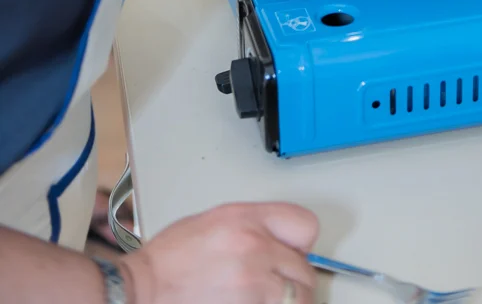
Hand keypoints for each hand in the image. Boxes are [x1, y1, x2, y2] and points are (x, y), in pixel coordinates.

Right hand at [123, 202, 317, 303]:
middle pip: (304, 270)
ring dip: (290, 302)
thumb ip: (252, 226)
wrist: (143, 289)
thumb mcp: (215, 221)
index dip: (302, 244)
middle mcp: (255, 247)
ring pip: (299, 298)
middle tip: (281, 288)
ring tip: (270, 300)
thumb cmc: (170, 259)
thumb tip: (277, 242)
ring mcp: (252, 284)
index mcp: (246, 219)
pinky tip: (256, 303)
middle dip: (296, 282)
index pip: (305, 226)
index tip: (294, 254)